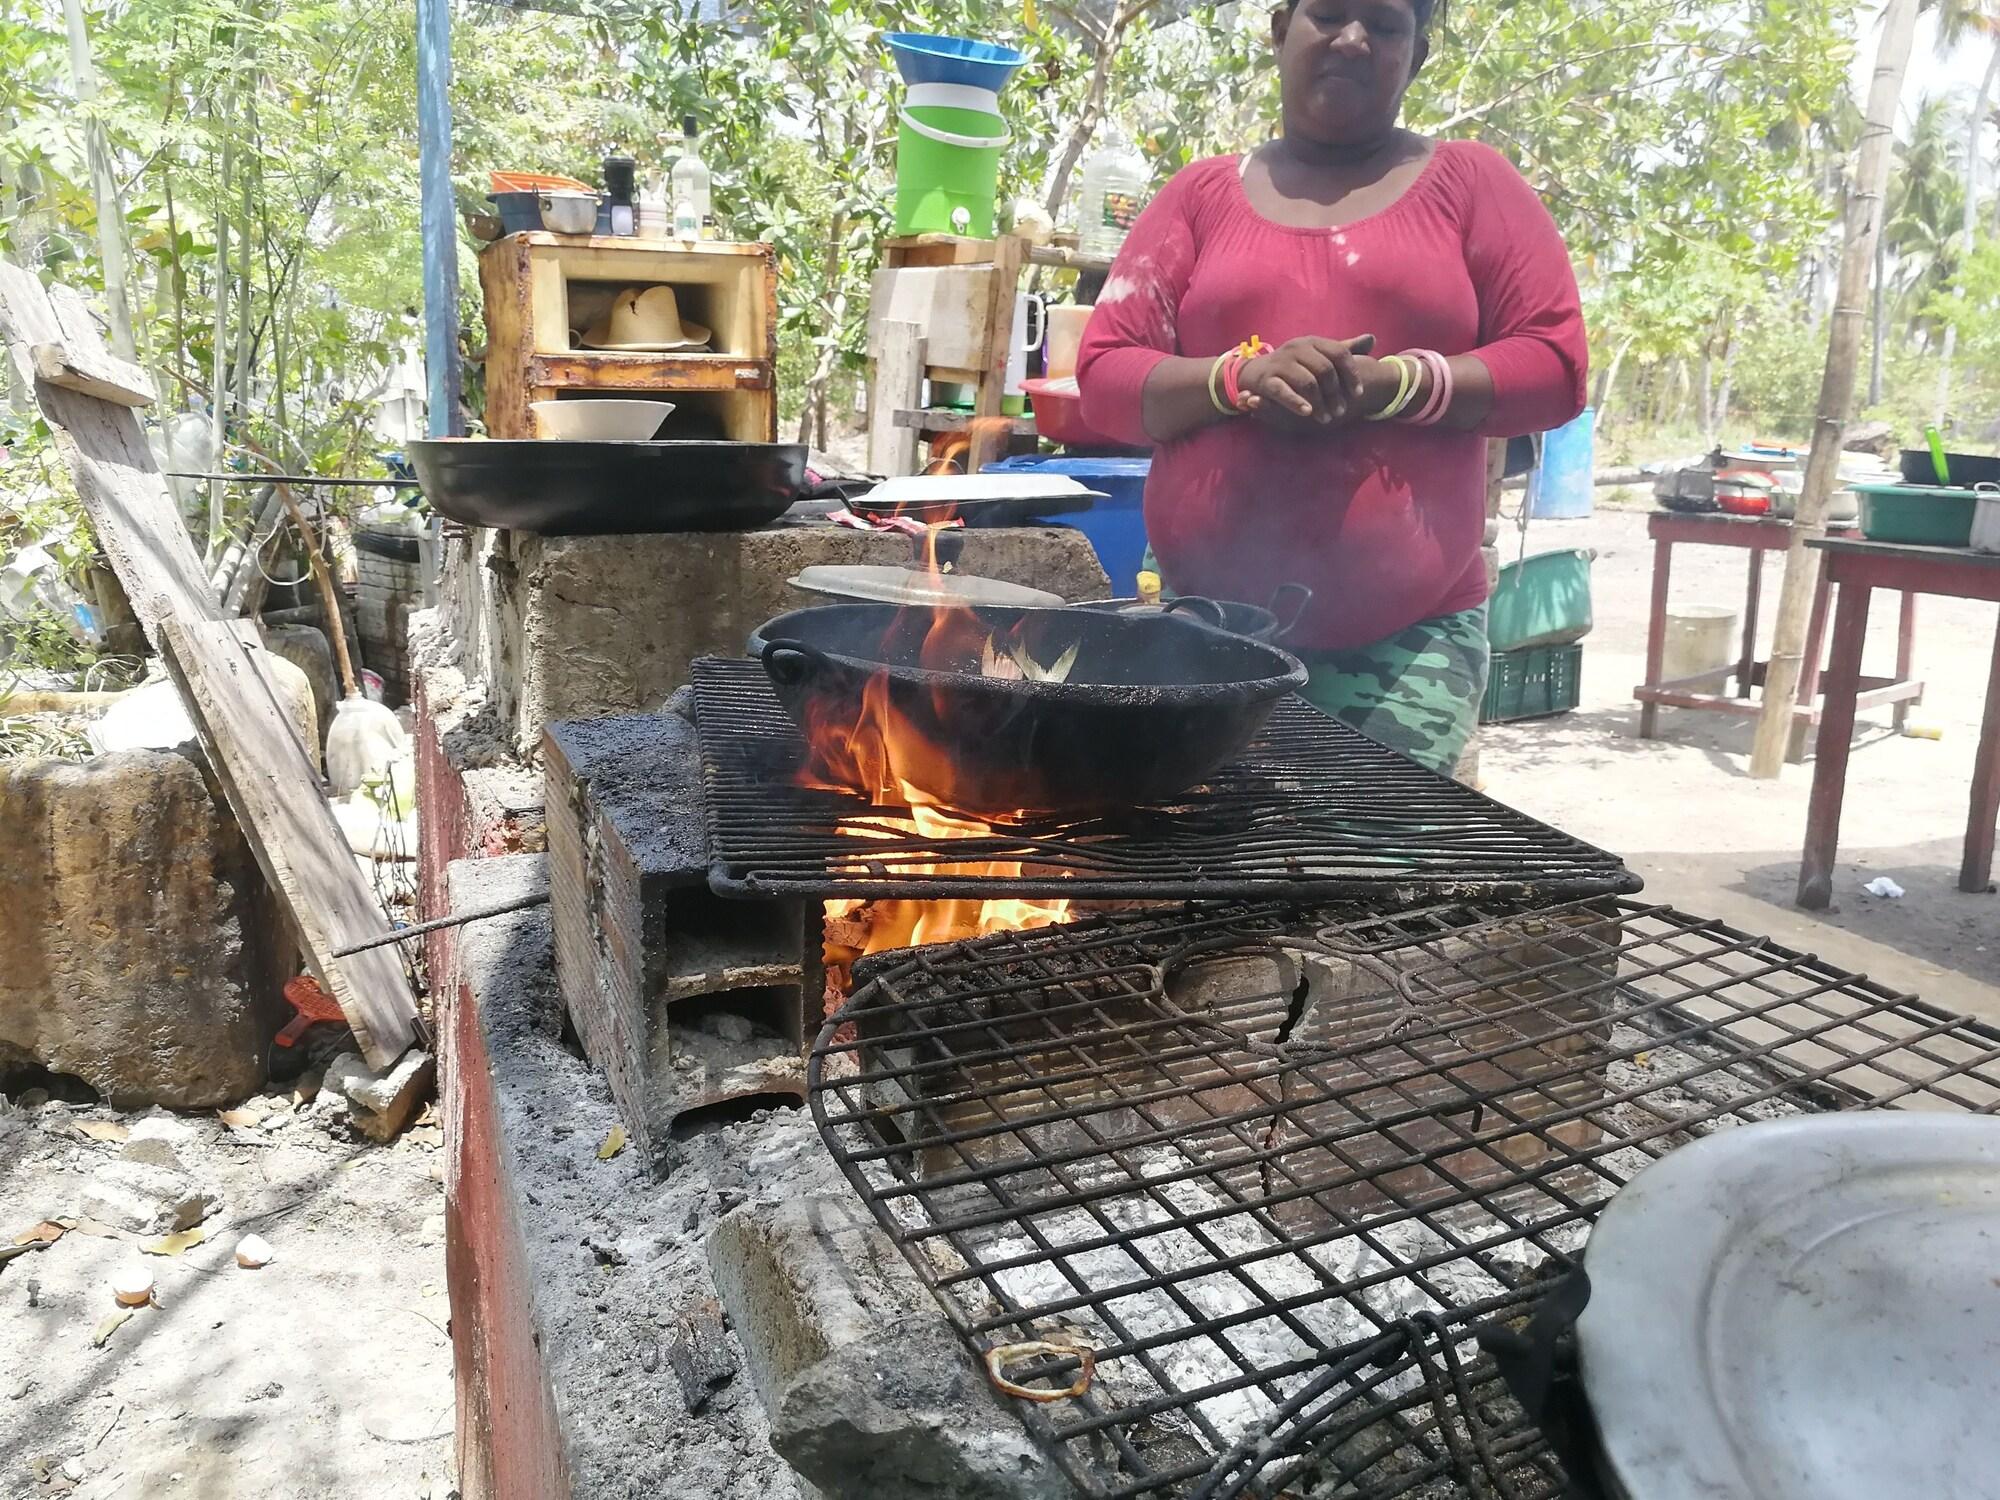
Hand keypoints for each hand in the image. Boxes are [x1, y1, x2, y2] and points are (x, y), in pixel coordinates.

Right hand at [1239, 335, 1376, 427]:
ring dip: (1320, 403)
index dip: (1351, 374)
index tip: (1358, 394)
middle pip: (1325, 370)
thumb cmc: (1292, 366)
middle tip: (1341, 412)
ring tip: (1326, 418)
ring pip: (1307, 382)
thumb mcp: (1317, 355)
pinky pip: (1282, 390)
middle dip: (1335, 393)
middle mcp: (1297, 348)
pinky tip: (1307, 413)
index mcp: (1313, 342)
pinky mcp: (1266, 379)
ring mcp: (1281, 362)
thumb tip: (1372, 339)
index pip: (1339, 353)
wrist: (1253, 372)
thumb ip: (1344, 349)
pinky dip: (1296, 402)